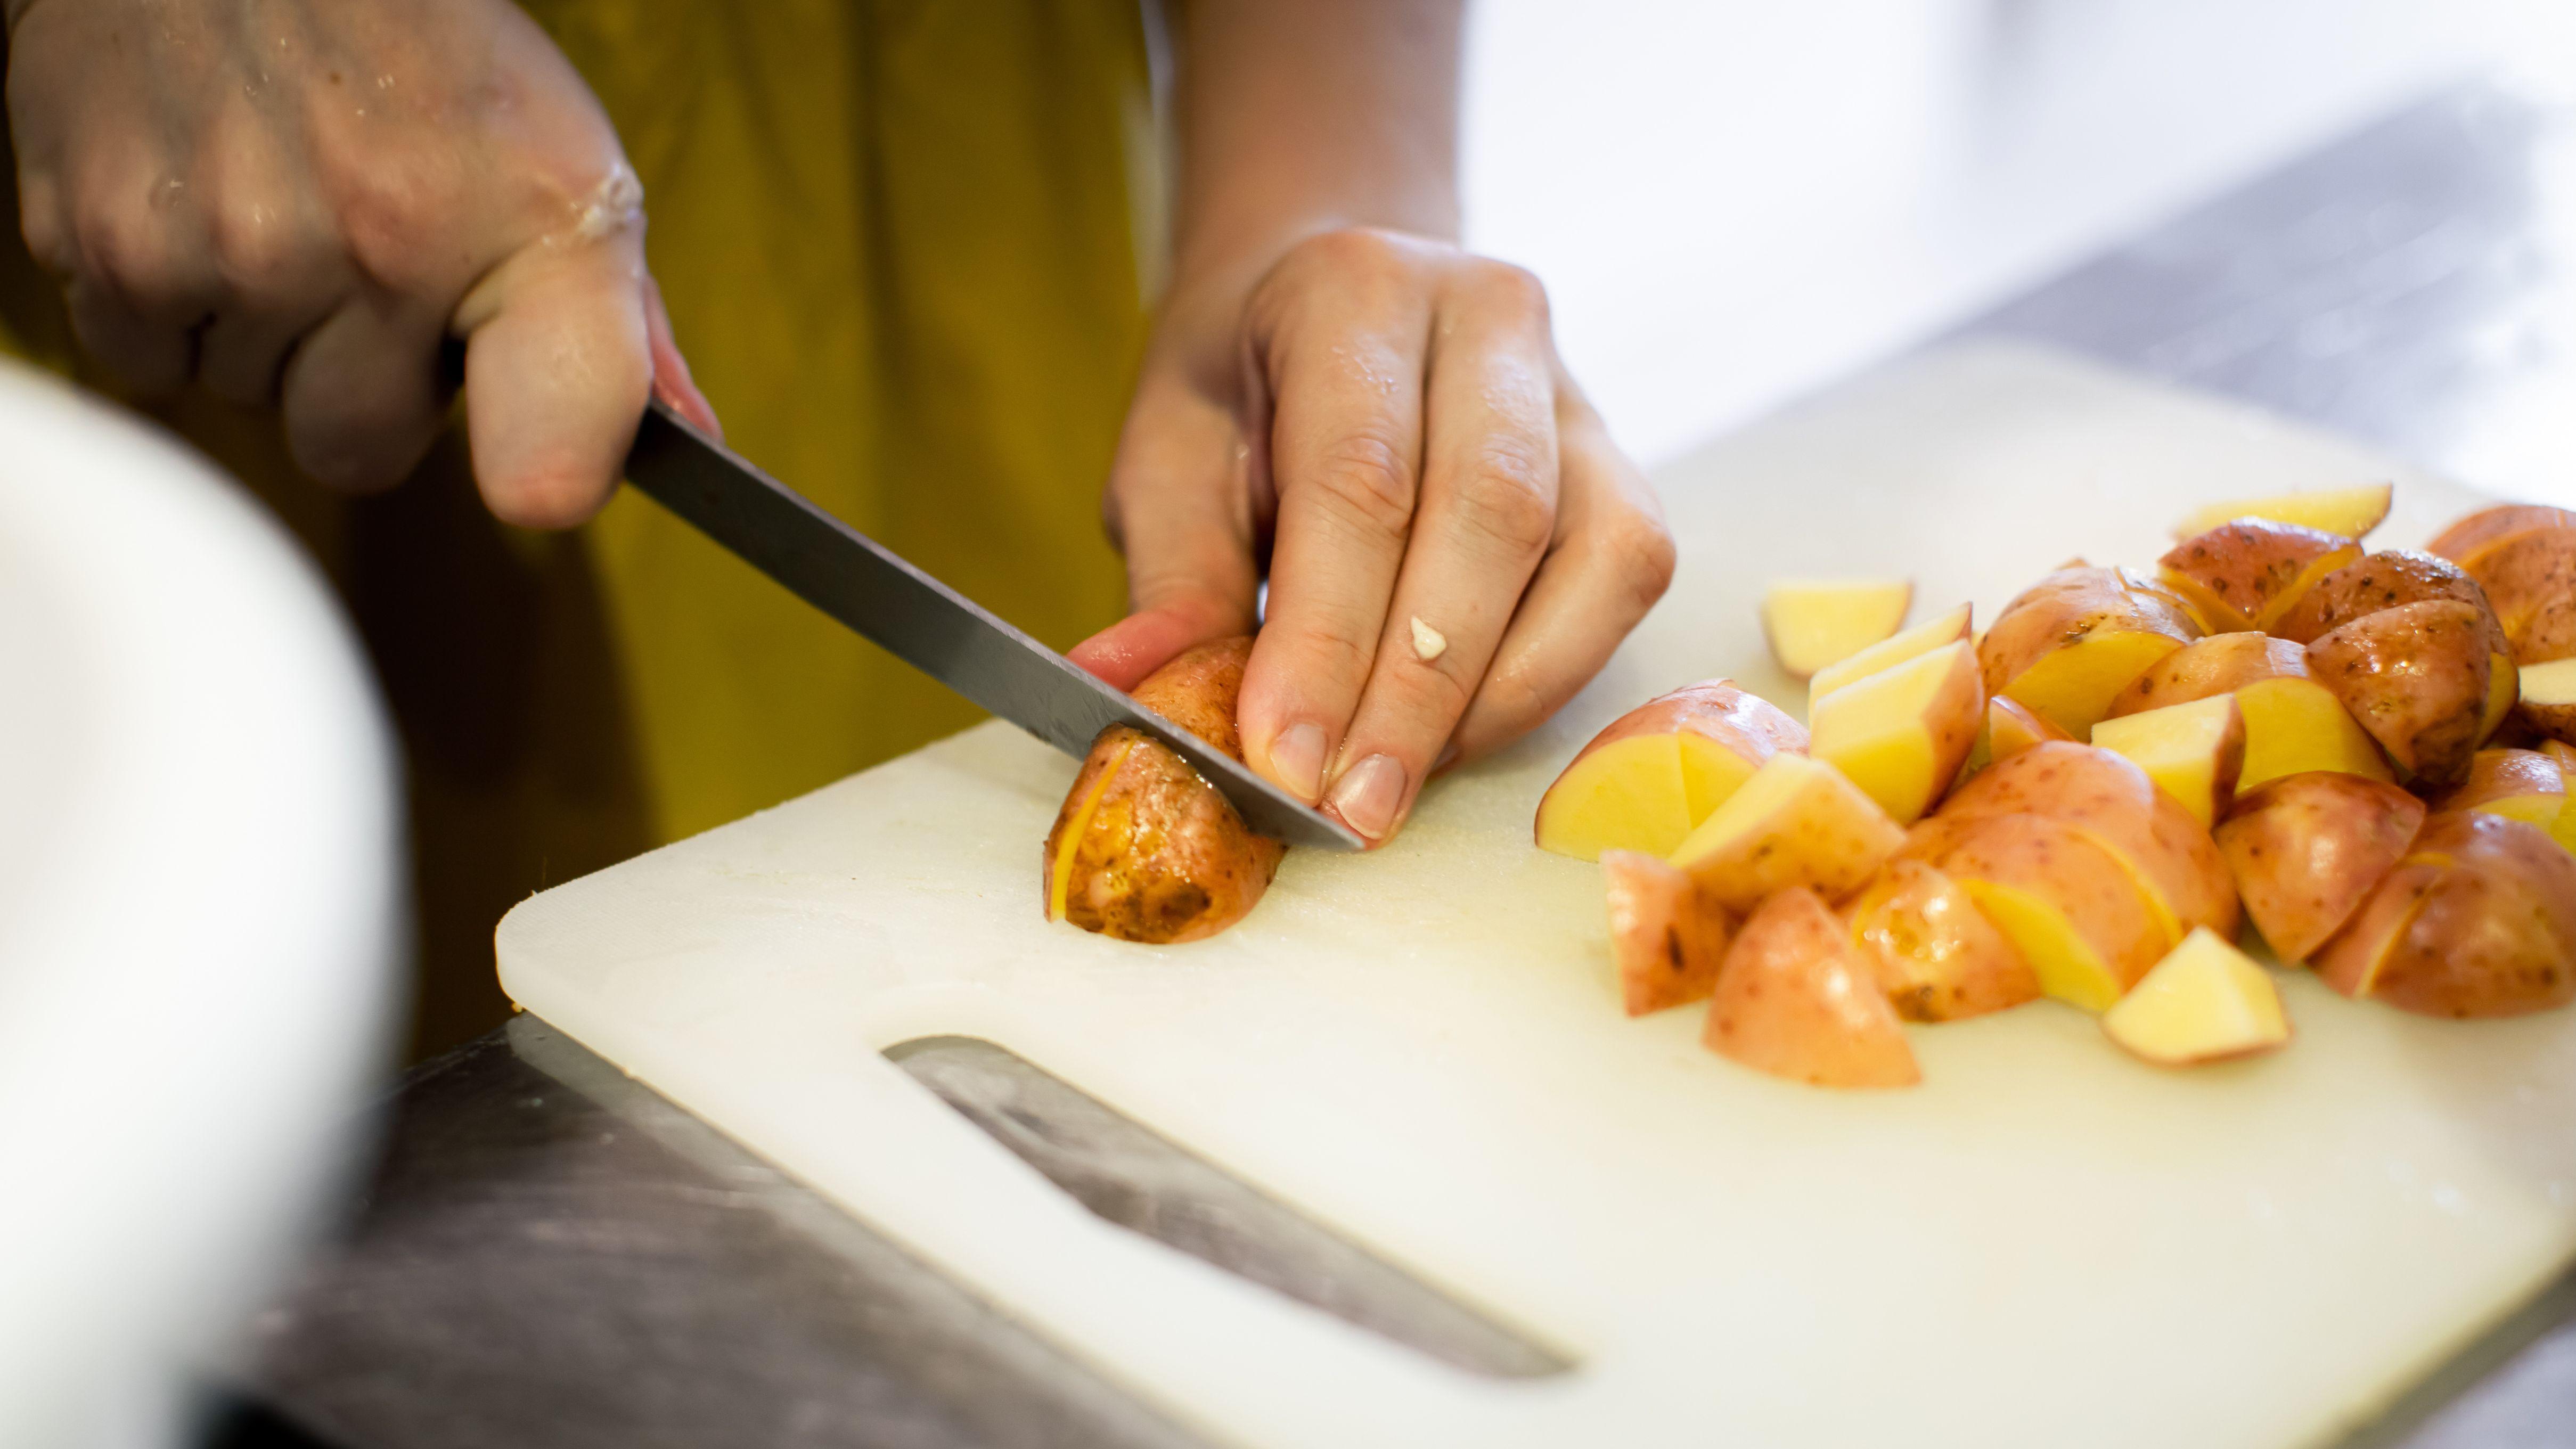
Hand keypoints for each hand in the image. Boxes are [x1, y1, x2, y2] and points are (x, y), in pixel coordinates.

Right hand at [3, 0, 716, 523]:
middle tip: (365, 270)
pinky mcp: (105, 241)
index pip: (552, 449)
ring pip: (247, 403)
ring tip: (283, 212)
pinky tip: (203, 210)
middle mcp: (382, 245)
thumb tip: (684, 443)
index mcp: (530, 231)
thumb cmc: (423, 57)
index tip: (537, 480)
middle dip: (357, 386)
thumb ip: (619, 324)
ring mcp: (235, 248)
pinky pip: (145, 362)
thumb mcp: (562, 162)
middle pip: (358, 451)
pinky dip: (165, 306)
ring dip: (262, 337)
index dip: (544, 478)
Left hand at [1073, 228, 1674, 844]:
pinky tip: (1462, 730)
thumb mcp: (1168, 456)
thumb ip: (1170, 577)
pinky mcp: (1620, 456)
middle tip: (1350, 808)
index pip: (1358, 479)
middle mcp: (1486, 314)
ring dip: (1496, 694)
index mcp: (1353, 290)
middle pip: (1489, 516)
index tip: (1285, 760)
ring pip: (1590, 551)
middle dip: (1416, 689)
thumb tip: (1129, 691)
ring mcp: (1572, 384)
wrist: (1328, 293)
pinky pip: (1624, 574)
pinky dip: (1551, 672)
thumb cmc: (1242, 387)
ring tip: (1401, 781)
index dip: (1326, 637)